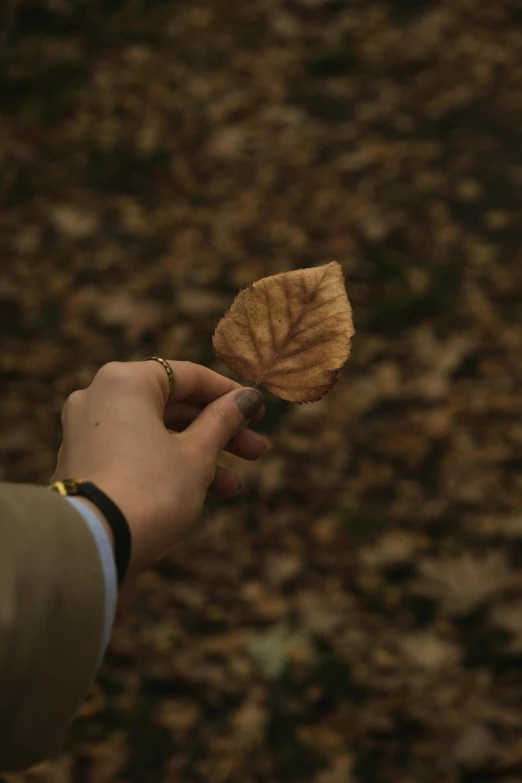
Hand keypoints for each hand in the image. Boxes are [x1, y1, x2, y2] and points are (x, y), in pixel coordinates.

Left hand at [53, 361, 265, 574]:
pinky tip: (199, 494)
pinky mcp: (83, 462)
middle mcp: (99, 396)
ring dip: (197, 454)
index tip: (258, 411)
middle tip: (255, 450)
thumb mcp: (197, 455)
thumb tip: (249, 398)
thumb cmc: (151, 491)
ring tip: (232, 487)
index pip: (188, 375)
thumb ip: (224, 421)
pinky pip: (134, 452)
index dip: (228, 394)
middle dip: (217, 431)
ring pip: (155, 432)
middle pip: (172, 405)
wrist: (92, 546)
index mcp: (126, 381)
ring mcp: (86, 431)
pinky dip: (166, 465)